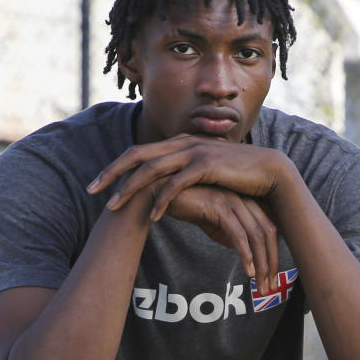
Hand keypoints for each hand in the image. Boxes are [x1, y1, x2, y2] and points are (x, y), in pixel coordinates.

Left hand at [86, 134, 290, 220]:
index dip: (114, 167)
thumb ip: (183, 175)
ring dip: (130, 188)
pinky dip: (162, 199)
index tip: (96, 183)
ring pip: (152, 169)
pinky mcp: (206, 165)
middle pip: (136, 156)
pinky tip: (152, 216)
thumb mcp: (203, 173)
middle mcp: (182, 143)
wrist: (268, 172)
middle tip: (90, 190)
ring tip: (114, 207)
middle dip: (111, 174)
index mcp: (178, 143)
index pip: (138, 152)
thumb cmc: (235, 177)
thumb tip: (163, 188)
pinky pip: (176, 183)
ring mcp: (194, 151)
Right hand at [164, 185, 279, 292]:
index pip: (268, 229)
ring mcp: (232, 200)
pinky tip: (248, 270)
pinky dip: (246, 253)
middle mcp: (243, 198)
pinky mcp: (219, 206)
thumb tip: (243, 250)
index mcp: (245, 200)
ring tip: (260, 284)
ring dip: (261, 263)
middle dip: (271, 263)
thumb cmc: (187, 205)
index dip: (273, 255)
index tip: (271, 278)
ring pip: (255, 235)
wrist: (161, 193)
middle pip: (267, 233)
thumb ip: (228, 233)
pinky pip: (238, 233)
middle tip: (270, 287)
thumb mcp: (212, 222)